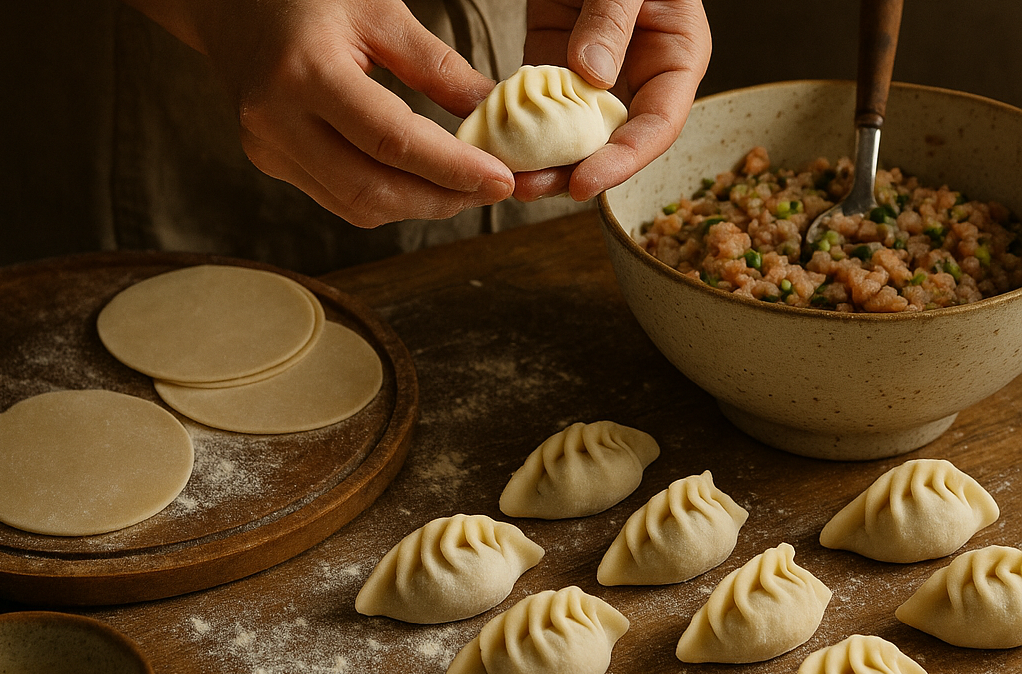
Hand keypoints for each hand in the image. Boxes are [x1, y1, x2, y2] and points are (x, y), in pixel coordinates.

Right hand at [124, 0, 514, 226]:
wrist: (231, 5)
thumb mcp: (379, 11)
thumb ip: (437, 67)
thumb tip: (491, 113)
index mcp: (304, 72)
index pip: (391, 141)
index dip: (452, 168)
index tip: (501, 178)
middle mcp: (276, 120)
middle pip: (372, 189)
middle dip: (442, 198)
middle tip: (492, 189)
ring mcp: (268, 148)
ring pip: (357, 206)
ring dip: (419, 205)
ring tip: (464, 187)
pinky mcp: (271, 162)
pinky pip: (340, 199)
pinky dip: (389, 199)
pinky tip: (421, 183)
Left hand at [517, 0, 710, 201]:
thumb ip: (614, 20)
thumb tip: (593, 76)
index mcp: (674, 62)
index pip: (656, 128)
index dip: (623, 161)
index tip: (585, 182)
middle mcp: (635, 81)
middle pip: (609, 144)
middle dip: (570, 172)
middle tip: (530, 188)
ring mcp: (592, 80)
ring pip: (570, 136)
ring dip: (539, 160)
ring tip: (507, 177)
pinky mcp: (553, 68)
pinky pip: (537, 108)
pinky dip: (517, 129)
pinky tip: (494, 144)